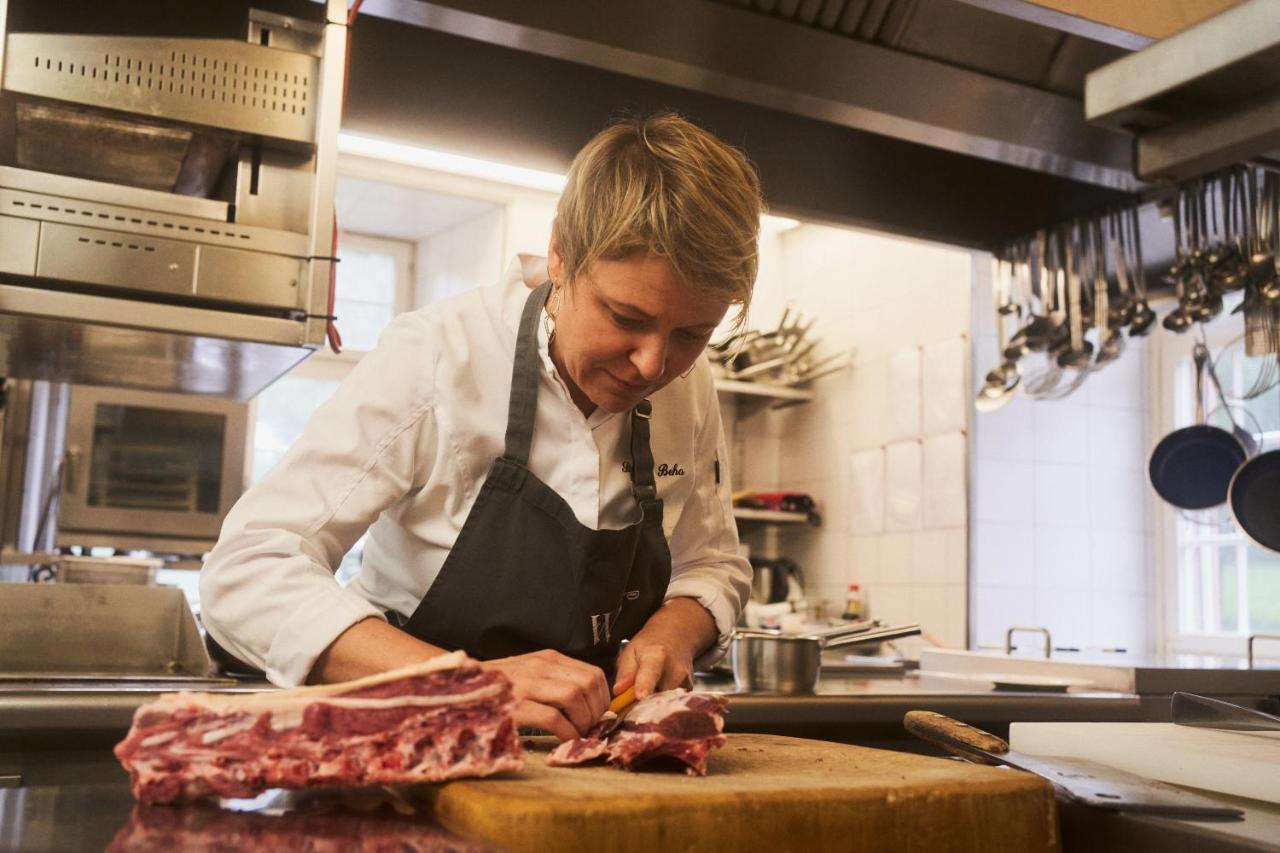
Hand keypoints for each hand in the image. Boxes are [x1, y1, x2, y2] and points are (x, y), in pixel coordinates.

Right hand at [479, 650, 609, 741]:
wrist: (459, 689)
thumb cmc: (499, 687)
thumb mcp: (530, 673)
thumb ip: (556, 681)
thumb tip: (589, 704)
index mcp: (548, 659)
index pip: (592, 673)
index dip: (602, 698)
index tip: (598, 715)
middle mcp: (540, 667)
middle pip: (587, 684)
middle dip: (595, 711)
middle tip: (589, 729)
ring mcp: (527, 684)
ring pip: (574, 697)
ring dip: (582, 722)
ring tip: (577, 734)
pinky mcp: (516, 705)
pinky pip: (554, 719)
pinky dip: (566, 733)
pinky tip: (563, 740)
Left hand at [613, 598, 715, 700]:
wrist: (677, 638)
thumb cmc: (650, 645)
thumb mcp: (631, 651)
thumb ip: (625, 672)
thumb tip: (618, 691)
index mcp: (656, 656)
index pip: (651, 674)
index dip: (645, 686)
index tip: (640, 696)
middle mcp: (675, 671)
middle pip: (657, 698)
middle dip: (641, 706)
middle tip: (630, 703)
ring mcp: (685, 682)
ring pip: (664, 705)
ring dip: (651, 706)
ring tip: (646, 692)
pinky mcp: (690, 692)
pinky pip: (670, 705)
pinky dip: (661, 704)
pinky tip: (657, 692)